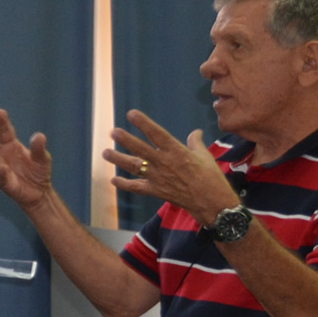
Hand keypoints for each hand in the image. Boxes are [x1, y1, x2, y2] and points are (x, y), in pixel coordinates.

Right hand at [0, 108, 55, 210]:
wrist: (40, 192)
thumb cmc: (38, 172)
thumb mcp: (43, 158)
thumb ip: (39, 148)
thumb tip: (39, 136)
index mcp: (11, 146)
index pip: (4, 132)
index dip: (1, 122)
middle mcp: (2, 156)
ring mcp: (1, 169)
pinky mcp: (4, 183)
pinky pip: (0, 178)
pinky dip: (0, 174)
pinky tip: (1, 169)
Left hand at [104, 110, 241, 226]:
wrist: (211, 202)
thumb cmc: (211, 177)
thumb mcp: (205, 156)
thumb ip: (196, 142)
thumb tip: (195, 132)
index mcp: (177, 151)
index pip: (157, 134)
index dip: (144, 123)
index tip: (131, 114)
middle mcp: (164, 163)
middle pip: (141, 149)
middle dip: (126, 140)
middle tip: (113, 132)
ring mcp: (158, 178)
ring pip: (135, 167)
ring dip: (119, 159)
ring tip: (105, 152)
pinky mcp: (156, 191)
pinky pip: (137, 187)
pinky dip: (124, 184)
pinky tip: (113, 180)